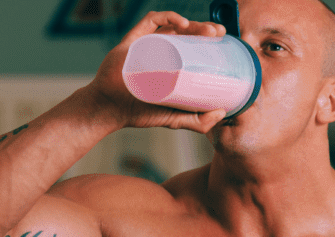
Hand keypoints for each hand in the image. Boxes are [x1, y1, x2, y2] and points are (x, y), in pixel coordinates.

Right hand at [85, 12, 227, 131]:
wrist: (111, 109)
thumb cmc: (141, 112)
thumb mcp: (176, 119)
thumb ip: (199, 121)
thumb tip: (223, 113)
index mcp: (173, 65)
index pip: (194, 48)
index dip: (210, 43)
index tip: (224, 43)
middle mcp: (162, 52)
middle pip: (188, 34)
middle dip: (205, 30)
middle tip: (219, 34)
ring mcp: (149, 45)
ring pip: (174, 26)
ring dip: (194, 24)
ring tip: (208, 31)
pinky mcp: (134, 39)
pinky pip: (152, 21)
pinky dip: (168, 17)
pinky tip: (182, 24)